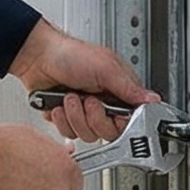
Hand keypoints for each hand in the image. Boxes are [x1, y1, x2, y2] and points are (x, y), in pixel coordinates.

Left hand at [7, 20, 160, 142]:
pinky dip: (62, 119)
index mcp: (118, 90)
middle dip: (95, 118)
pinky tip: (58, 105)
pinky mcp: (66, 119)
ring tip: (70, 97)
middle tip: (87, 100)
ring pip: (88, 135)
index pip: (131, 119)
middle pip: (109, 132)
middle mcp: (103, 104)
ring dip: (76, 116)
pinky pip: (69, 133)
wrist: (36, 57)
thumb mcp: (105, 67)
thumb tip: (153, 100)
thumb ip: (130, 88)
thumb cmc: (69, 54)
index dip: (122, 122)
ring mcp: (84, 113)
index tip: (113, 114)